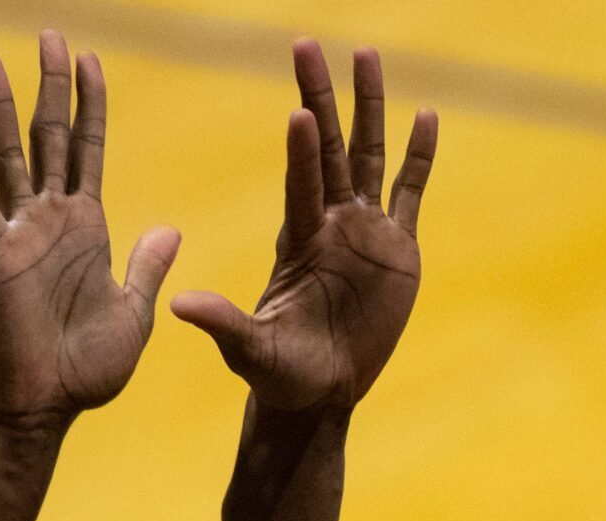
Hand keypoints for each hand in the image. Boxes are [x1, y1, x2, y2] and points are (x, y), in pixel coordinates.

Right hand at [0, 33, 180, 427]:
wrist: (48, 407)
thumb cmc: (87, 369)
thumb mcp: (134, 313)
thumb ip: (145, 267)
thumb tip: (169, 228)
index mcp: (88, 228)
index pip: (89, 150)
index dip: (90, 105)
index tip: (90, 60)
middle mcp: (52, 221)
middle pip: (50, 138)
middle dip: (50, 86)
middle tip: (50, 34)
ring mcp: (20, 236)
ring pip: (10, 157)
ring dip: (0, 108)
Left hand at [172, 42, 435, 412]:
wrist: (320, 392)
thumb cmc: (280, 374)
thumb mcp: (250, 351)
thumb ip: (224, 323)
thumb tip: (180, 305)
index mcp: (297, 241)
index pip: (301, 183)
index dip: (302, 150)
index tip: (297, 109)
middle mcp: (330, 224)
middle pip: (329, 147)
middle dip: (321, 96)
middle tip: (305, 43)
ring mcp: (364, 231)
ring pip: (370, 154)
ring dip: (369, 105)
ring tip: (366, 53)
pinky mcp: (397, 249)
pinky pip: (410, 193)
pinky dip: (419, 156)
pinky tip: (425, 115)